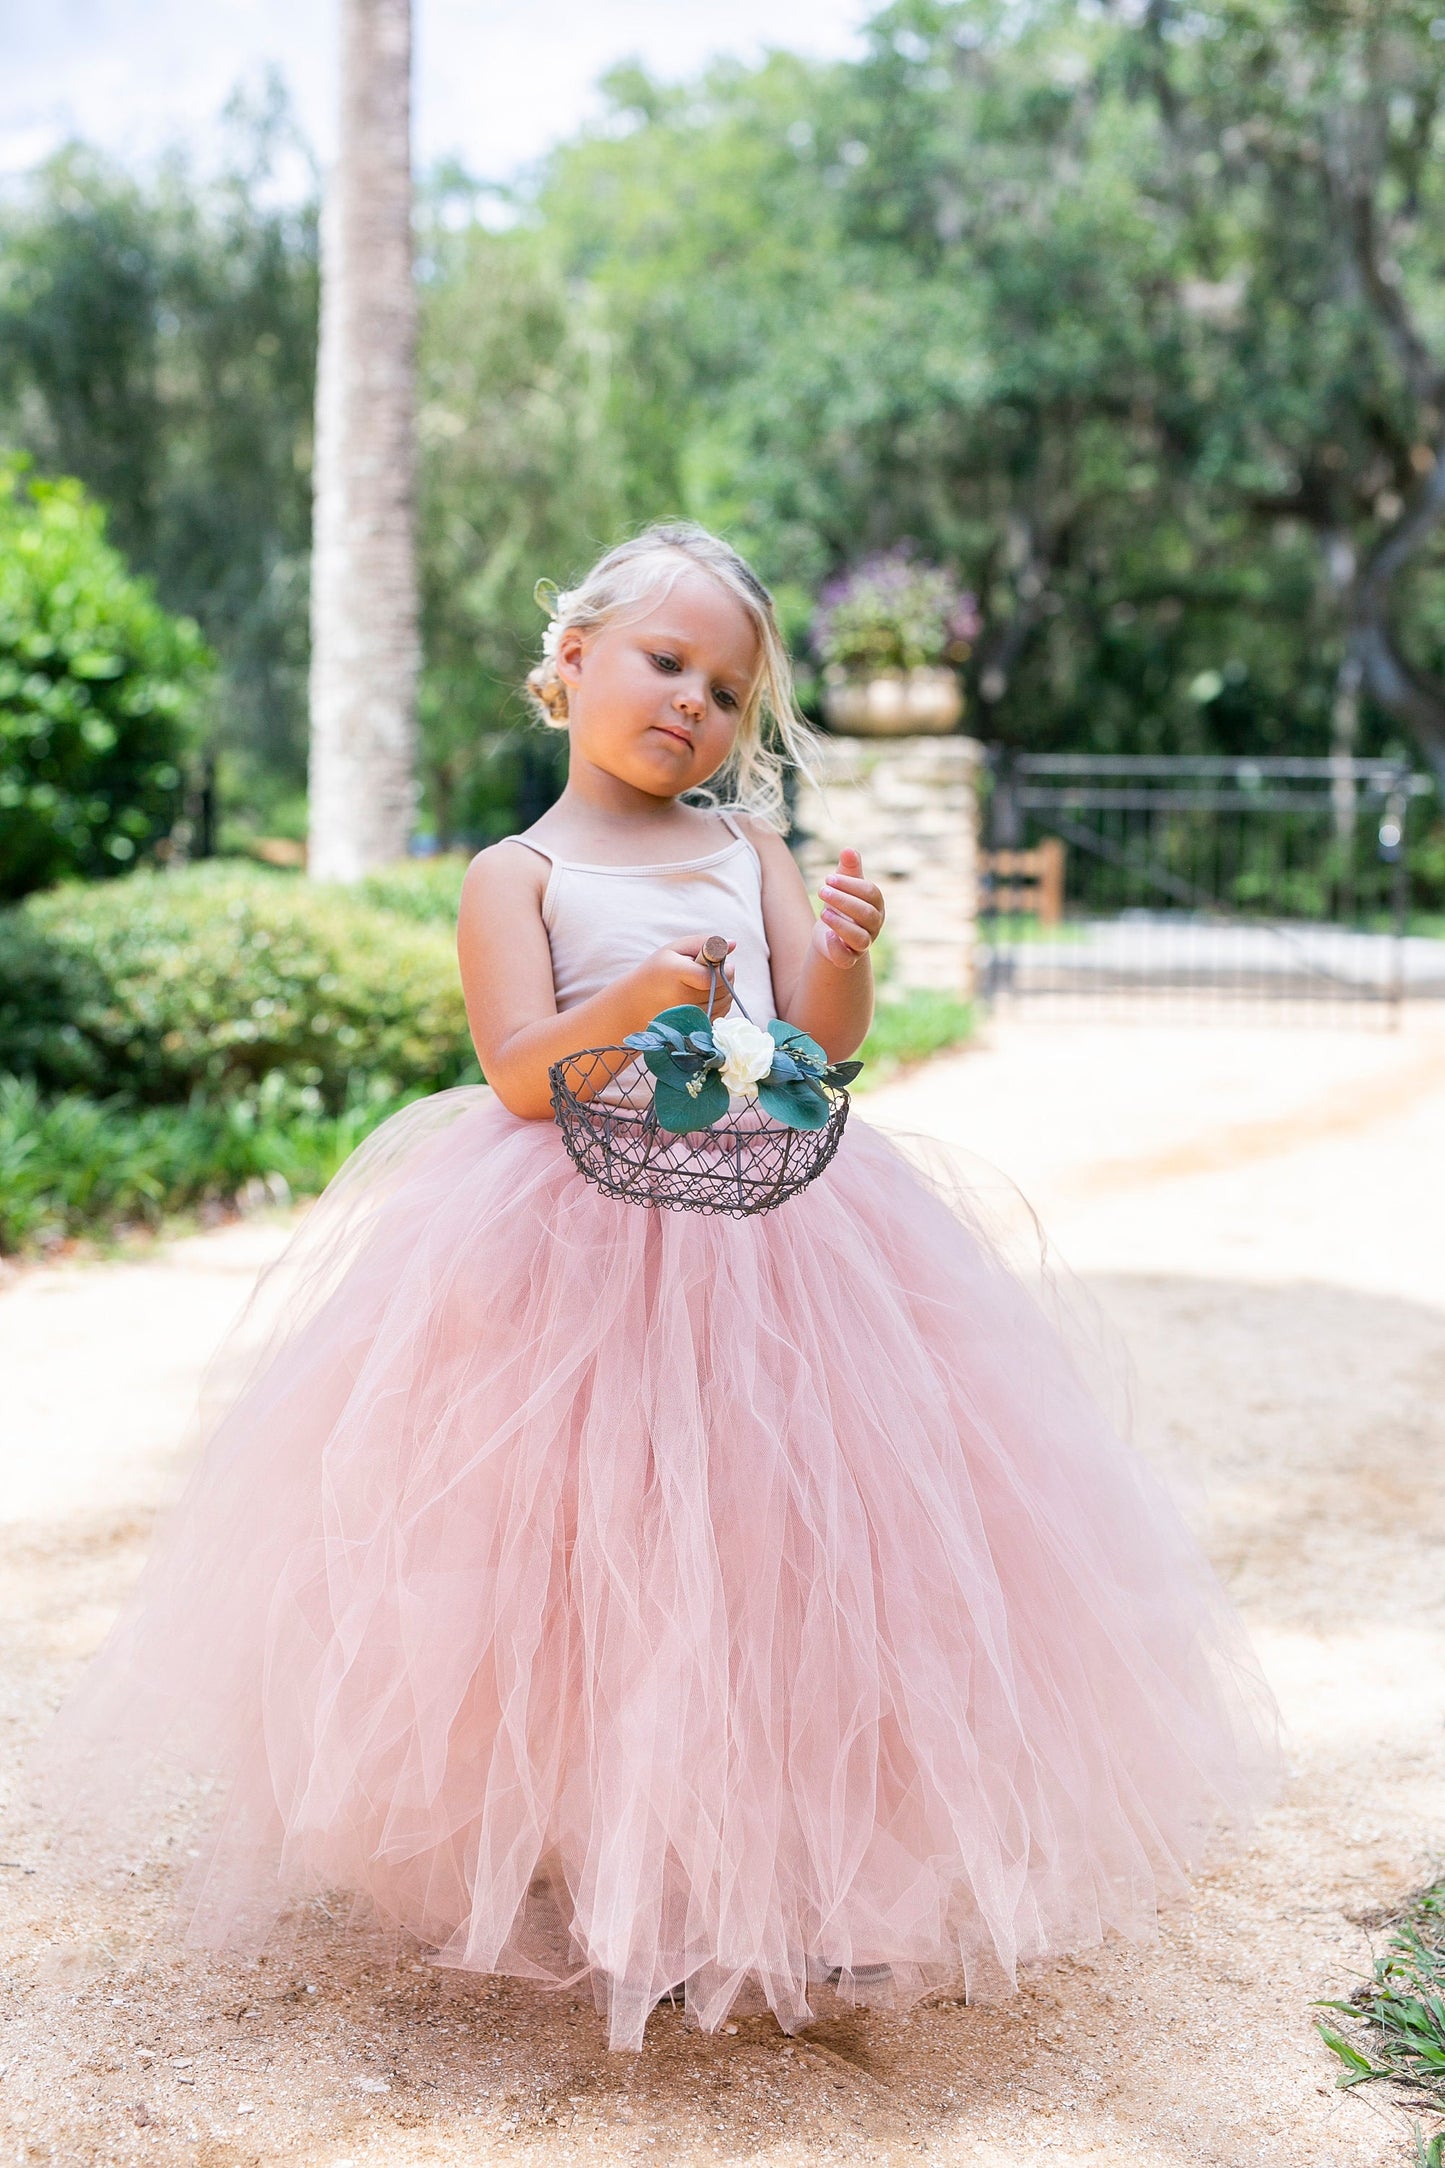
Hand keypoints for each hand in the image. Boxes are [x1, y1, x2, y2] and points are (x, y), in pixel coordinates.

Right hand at [635, 934, 736, 1017]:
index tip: (725, 964)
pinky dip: (721, 1004)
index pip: (712, 976)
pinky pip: (720, 1014)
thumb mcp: (676, 949)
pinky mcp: (692, 1027)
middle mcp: (681, 998)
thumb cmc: (658, 970)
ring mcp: (687, 1016)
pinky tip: (708, 996)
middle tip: (717, 971)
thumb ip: (705, 943)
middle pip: (722, 990)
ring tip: (711, 982)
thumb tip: (733, 943)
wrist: (636, 1002)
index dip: (724, 970)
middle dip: (727, 978)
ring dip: (726, 991)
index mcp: (676, 974)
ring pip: (724, 1003)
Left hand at [815, 848, 883, 969]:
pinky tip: (827, 936)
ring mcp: (863, 944)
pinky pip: (847, 958)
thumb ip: (848, 869)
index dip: (850, 884)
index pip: (871, 893)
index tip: (828, 878)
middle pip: (866, 914)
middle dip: (843, 901)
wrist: (831, 936)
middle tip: (821, 890)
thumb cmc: (841, 906)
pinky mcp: (848, 959)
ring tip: (823, 912)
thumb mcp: (844, 886)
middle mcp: (873, 926)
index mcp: (876, 905)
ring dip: (841, 924)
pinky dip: (838, 949)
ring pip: (860, 937)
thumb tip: (848, 850)